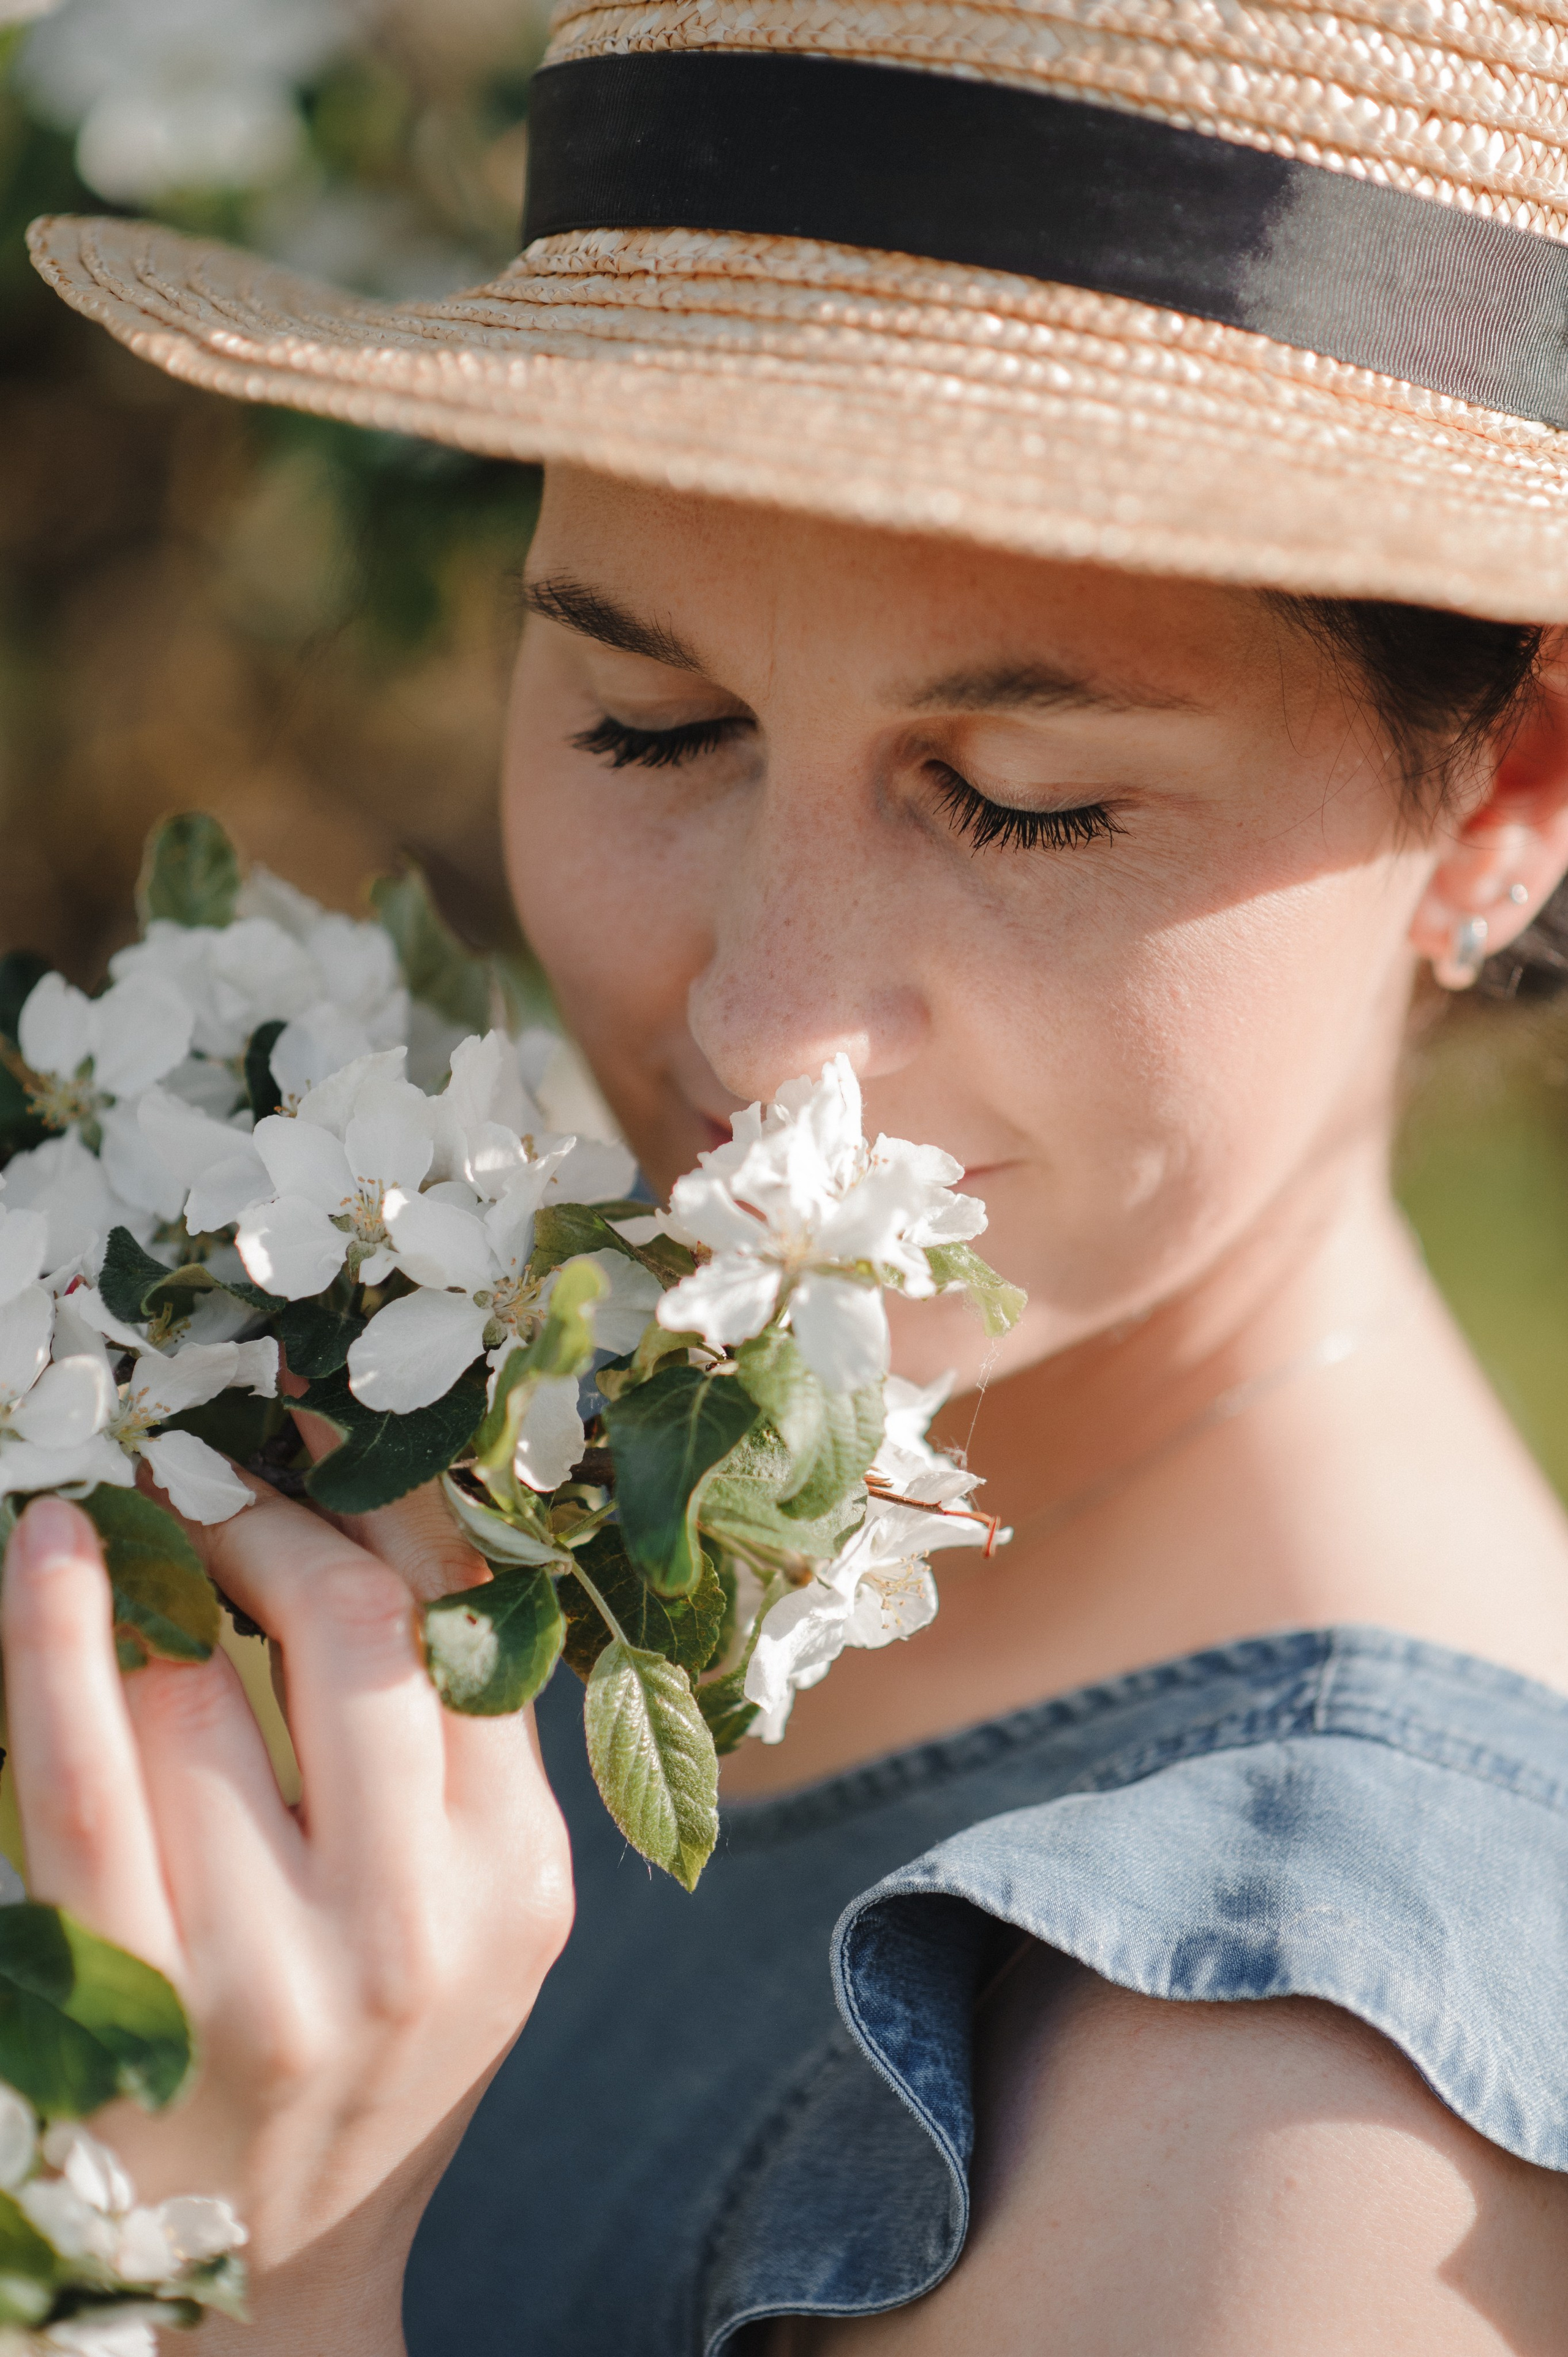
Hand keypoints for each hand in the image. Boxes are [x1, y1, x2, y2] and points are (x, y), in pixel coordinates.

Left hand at [0, 1470, 573, 2356]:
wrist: (261, 2287)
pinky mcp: (129, 2002)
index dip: (389, 1490)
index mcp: (518, 1878)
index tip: (324, 1417)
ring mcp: (269, 1973)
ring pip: (196, 1685)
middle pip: (350, 1625)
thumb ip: (448, 1748)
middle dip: (268, 1511)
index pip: (466, 1621)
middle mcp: (414, 1925)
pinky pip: (77, 1772)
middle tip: (213, 1466)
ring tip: (132, 1517)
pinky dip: (55, 1634)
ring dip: (155, 1567)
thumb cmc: (368, 2056)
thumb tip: (373, 1522)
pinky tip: (55, 1549)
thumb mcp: (470, 1916)